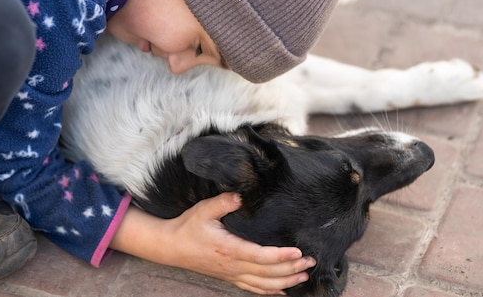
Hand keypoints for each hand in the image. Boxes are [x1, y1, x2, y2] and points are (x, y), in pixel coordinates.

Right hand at [110, 192, 315, 294]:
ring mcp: (232, 274)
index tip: (298, 252)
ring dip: (286, 282)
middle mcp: (233, 266)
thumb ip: (223, 202)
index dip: (281, 256)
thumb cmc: (188, 227)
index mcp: (229, 249)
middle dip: (292, 269)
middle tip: (311, 262)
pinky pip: (253, 289)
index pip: (260, 256)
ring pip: (264, 285)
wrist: (171, 247)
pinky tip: (283, 291)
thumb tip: (241, 195)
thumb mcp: (204, 210)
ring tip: (304, 276)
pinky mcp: (229, 277)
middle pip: (268, 273)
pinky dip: (270, 292)